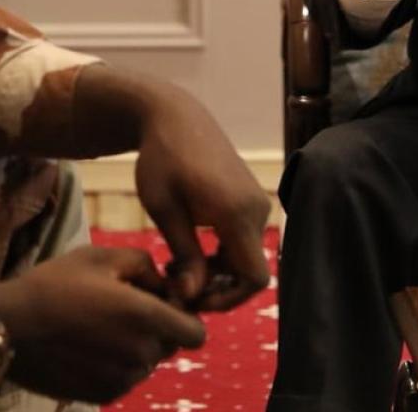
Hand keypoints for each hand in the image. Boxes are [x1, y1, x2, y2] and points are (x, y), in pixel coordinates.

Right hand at [0, 246, 206, 403]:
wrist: (8, 327)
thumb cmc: (53, 285)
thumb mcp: (100, 257)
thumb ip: (145, 265)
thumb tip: (164, 283)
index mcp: (146, 318)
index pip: (196, 333)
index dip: (184, 317)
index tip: (161, 303)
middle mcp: (140, 355)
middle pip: (169, 346)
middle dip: (156, 329)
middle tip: (120, 310)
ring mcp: (122, 380)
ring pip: (146, 363)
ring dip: (134, 347)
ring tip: (97, 327)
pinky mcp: (103, 395)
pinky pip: (124, 379)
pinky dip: (115, 364)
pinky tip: (86, 347)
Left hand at [133, 83, 270, 312]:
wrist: (174, 117)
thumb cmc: (160, 160)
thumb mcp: (164, 210)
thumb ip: (184, 255)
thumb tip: (193, 297)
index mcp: (236, 212)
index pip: (253, 278)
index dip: (227, 299)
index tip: (192, 299)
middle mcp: (256, 208)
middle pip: (251, 271)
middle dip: (218, 288)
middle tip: (178, 287)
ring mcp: (257, 202)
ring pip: (248, 257)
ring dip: (218, 272)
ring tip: (178, 269)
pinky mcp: (252, 198)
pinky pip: (246, 240)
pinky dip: (224, 254)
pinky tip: (193, 252)